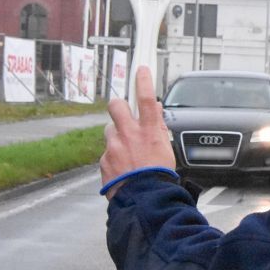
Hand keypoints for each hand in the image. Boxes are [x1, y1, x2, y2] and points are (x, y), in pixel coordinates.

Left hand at [100, 66, 174, 197]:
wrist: (144, 200)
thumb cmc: (158, 177)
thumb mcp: (166, 149)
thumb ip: (158, 127)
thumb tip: (155, 110)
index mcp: (149, 131)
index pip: (146, 98)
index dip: (143, 80)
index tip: (141, 69)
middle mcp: (129, 135)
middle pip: (117, 106)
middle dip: (119, 105)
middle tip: (123, 112)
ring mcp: (114, 146)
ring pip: (110, 131)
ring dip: (116, 137)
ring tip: (126, 152)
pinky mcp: (104, 159)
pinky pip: (107, 152)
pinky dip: (113, 158)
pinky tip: (122, 168)